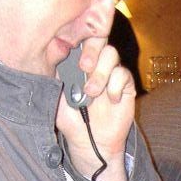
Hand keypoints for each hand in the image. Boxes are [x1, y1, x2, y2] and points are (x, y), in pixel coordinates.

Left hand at [55, 36, 135, 180]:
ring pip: (111, 54)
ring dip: (101, 72)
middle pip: (98, 40)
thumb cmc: (72, 122)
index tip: (70, 47)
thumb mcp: (56, 99)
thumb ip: (56, 77)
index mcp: (76, 64)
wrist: (90, 143)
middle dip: (91, 50)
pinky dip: (115, 86)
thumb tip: (54, 54)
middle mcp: (95, 65)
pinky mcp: (125, 86)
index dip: (78, 38)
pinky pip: (123, 74)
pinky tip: (110, 100)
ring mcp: (111, 74)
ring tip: (92, 92)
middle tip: (84, 68)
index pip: (80, 40)